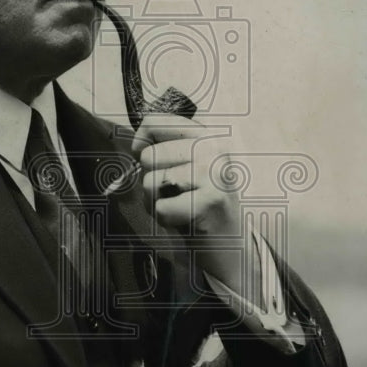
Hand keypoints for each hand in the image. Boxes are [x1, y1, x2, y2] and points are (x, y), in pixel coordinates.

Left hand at [133, 113, 258, 301]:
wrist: (229, 244)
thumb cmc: (198, 204)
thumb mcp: (184, 167)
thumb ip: (163, 147)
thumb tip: (137, 142)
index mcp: (206, 135)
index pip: (154, 122)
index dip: (140, 143)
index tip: (151, 161)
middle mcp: (214, 148)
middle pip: (148, 156)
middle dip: (152, 182)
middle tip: (177, 194)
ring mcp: (215, 173)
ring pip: (151, 182)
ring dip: (157, 202)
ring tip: (181, 206)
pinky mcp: (211, 201)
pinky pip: (161, 208)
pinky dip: (166, 219)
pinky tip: (185, 220)